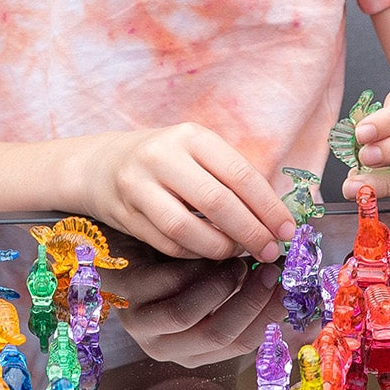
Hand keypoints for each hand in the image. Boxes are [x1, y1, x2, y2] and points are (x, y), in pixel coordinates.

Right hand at [74, 123, 294, 263]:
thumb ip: (233, 179)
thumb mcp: (197, 153)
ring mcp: (138, 185)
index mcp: (191, 136)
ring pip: (188, 229)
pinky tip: (208, 251)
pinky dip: (195, 253)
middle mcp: (162, 156)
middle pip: (217, 203)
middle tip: (271, 251)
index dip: (269, 207)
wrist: (100, 165)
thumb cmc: (165, 161)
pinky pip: (168, 244)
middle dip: (251, 233)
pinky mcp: (125, 213)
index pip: (240, 174)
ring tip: (238, 253)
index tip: (289, 230)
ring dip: (221, 248)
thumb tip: (277, 218)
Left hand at [117, 257, 282, 367]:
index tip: (291, 287)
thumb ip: (247, 294)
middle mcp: (164, 345)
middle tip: (270, 268)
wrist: (121, 241)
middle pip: (216, 335)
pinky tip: (204, 248)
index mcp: (191, 350)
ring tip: (237, 260)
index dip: (269, 316)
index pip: (240, 344)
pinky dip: (191, 266)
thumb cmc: (174, 264)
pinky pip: (164, 284)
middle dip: (250, 302)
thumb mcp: (213, 282)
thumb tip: (301, 300)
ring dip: (220, 286)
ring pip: (187, 315)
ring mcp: (139, 322)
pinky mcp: (124, 293)